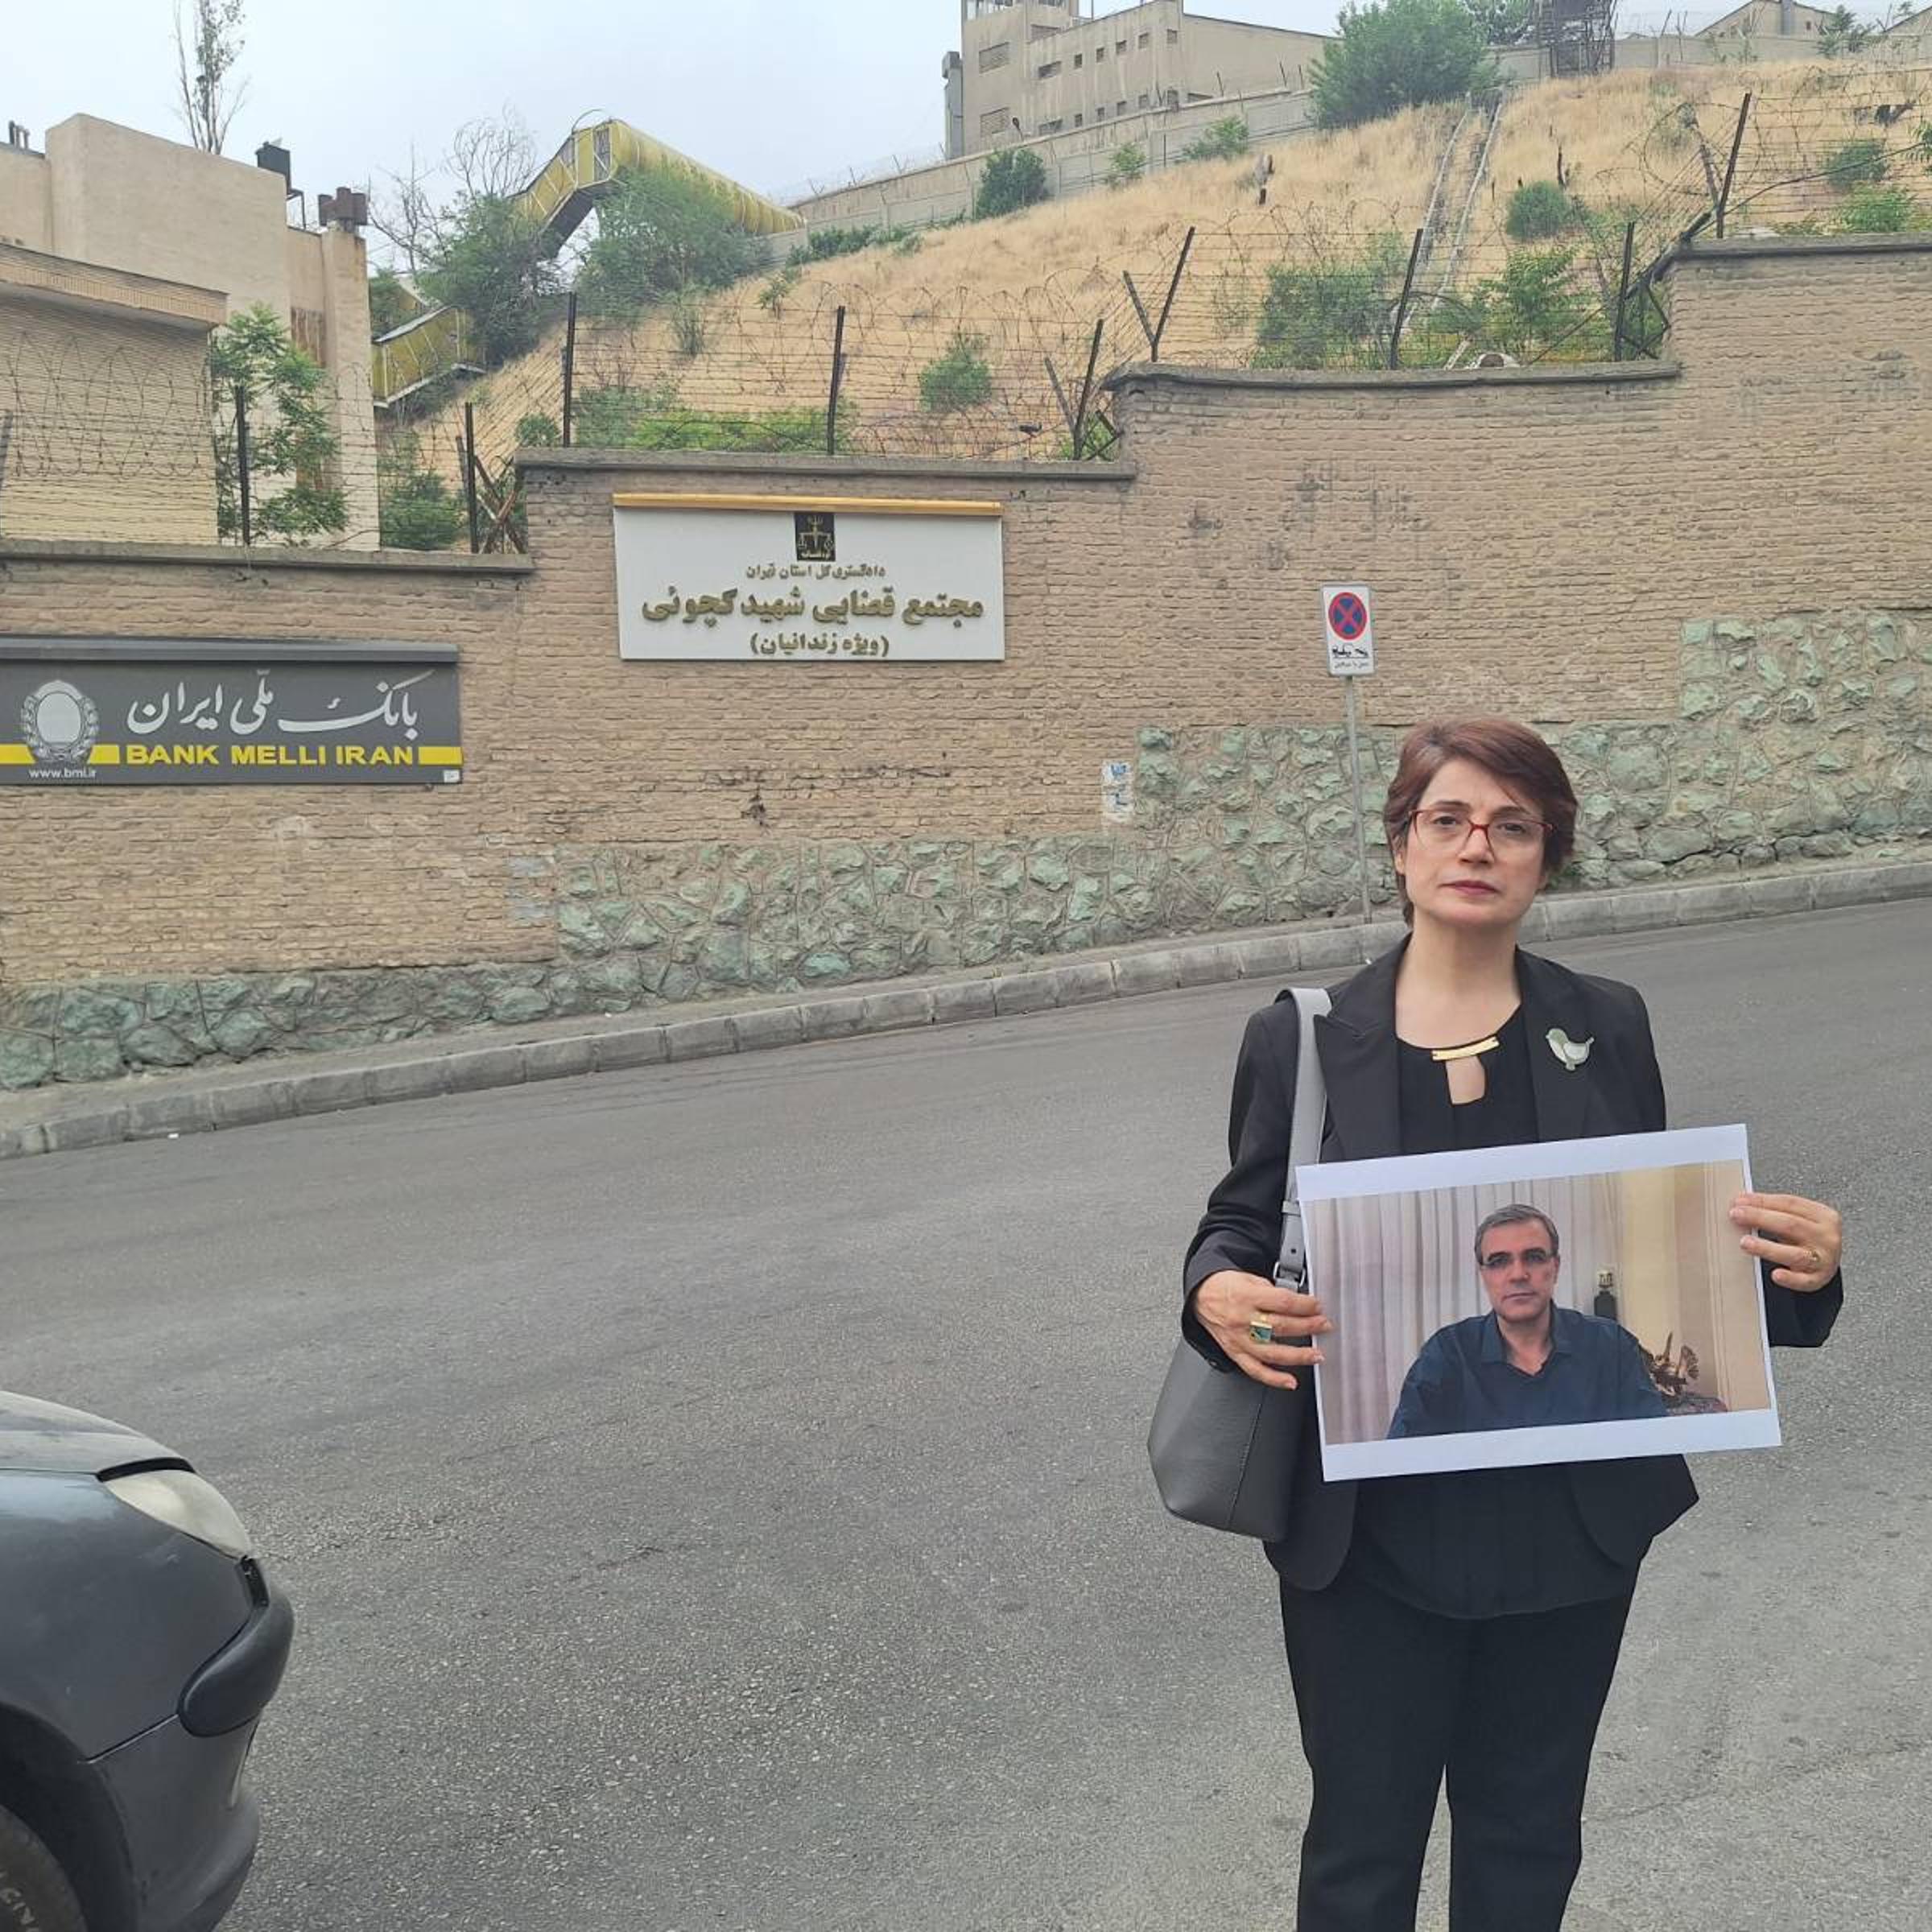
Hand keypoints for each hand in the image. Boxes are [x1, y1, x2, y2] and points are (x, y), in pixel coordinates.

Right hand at [1191, 1268, 1332, 1389]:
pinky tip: (1290, 1381)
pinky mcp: (1235, 1352)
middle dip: (1308, 1327)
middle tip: (1324, 1326)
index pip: (1282, 1302)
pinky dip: (1273, 1378)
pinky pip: (1255, 1370)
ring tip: (1316, 1355)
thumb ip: (1273, 1291)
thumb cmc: (1226, 1286)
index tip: (1318, 1307)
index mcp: (1246, 1296)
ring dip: (1298, 1356)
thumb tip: (1299, 1304)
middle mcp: (1242, 1319)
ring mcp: (1239, 1339)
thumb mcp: (1250, 1278)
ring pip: (1271, 1352)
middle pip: (1281, 1327)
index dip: (1305, 1305)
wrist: (1201, 1296)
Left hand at [1731, 1191, 1841, 1292]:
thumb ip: (1773, 1210)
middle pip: (1791, 1225)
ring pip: (1795, 1254)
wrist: (1826, 1263)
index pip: (1790, 1203)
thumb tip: (1740, 1202)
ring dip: (1768, 1248)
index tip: (1739, 1201)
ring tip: (1745, 1243)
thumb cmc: (1808, 1237)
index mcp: (1823, 1216)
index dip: (1762, 1201)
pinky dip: (1790, 1278)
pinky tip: (1775, 1275)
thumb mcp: (1798, 1218)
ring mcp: (1824, 1259)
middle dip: (1760, 1218)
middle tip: (1736, 1215)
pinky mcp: (1818, 1279)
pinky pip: (1803, 1280)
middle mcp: (1826, 1237)